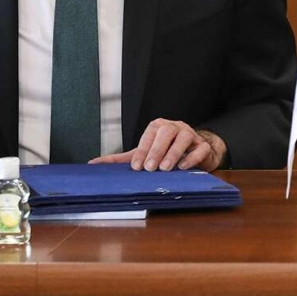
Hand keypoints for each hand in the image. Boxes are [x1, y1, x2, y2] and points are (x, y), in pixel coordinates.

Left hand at [90, 119, 224, 171]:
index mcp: (159, 127)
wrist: (193, 154)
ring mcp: (191, 135)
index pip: (150, 134)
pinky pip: (201, 148)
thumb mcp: (142, 155)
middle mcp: (175, 128)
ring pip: (184, 138)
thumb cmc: (164, 153)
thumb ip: (121, 159)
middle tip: (150, 168)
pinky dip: (192, 157)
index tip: (136, 167)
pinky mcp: (203, 147)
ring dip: (174, 153)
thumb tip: (93, 164)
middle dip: (157, 150)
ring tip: (165, 168)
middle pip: (167, 132)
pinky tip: (183, 167)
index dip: (143, 149)